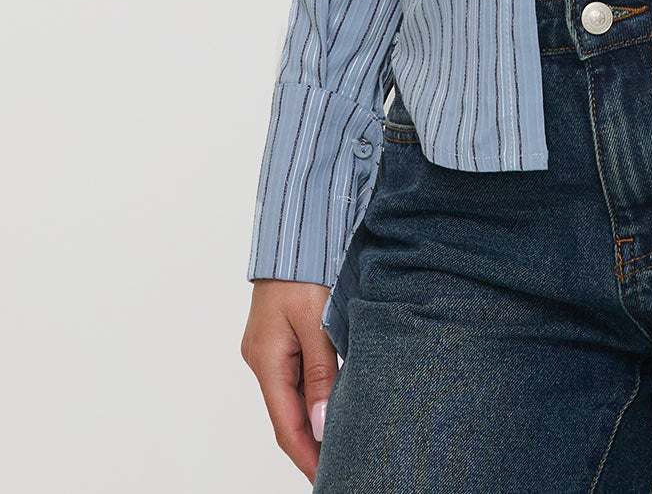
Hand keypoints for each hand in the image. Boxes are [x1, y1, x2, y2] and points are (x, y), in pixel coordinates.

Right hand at [240, 279, 338, 483]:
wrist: (297, 229)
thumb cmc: (305, 267)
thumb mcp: (318, 321)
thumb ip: (322, 374)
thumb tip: (320, 425)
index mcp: (266, 360)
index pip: (286, 425)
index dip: (307, 456)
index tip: (327, 478)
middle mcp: (263, 358)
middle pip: (288, 414)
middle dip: (312, 444)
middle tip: (341, 465)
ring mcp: (271, 347)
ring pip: (295, 394)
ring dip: (315, 418)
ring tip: (342, 442)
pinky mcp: (282, 335)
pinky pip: (298, 373)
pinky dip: (315, 393)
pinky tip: (333, 403)